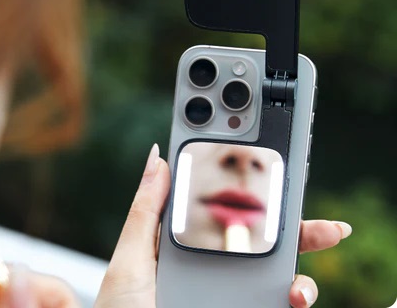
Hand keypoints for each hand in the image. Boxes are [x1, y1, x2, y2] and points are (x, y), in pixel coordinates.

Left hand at [94, 144, 351, 307]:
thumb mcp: (130, 259)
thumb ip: (145, 211)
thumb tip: (157, 156)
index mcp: (184, 241)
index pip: (219, 205)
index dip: (245, 183)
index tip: (269, 156)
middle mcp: (210, 263)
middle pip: (258, 234)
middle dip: (292, 219)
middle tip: (319, 212)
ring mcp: (226, 290)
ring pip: (275, 267)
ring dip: (303, 257)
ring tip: (315, 252)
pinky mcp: (241, 307)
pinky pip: (274, 299)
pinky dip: (294, 294)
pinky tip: (293, 293)